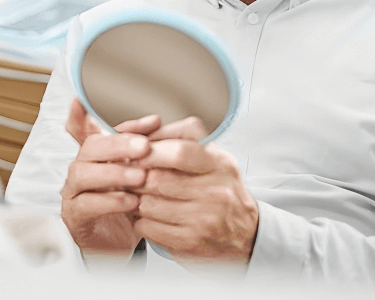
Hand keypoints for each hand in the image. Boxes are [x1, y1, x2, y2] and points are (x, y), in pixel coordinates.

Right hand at [60, 99, 158, 259]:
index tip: (146, 120)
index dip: (110, 118)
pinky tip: (131, 202)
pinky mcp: (75, 214)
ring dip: (114, 173)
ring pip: (83, 173)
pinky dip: (109, 201)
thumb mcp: (139, 172)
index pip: (97, 127)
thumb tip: (156, 121)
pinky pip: (86, 204)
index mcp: (96, 153)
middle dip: (119, 145)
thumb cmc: (126, 202)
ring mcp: (75, 190)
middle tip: (144, 147)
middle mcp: (82, 166)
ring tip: (140, 177)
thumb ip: (143, 146)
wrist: (117, 241)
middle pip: (91, 146)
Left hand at [134, 125, 258, 264]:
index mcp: (218, 164)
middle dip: (136, 176)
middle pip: (158, 179)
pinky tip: (147, 216)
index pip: (180, 152)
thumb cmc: (220, 189)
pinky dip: (140, 220)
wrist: (245, 233)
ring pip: (148, 204)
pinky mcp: (191, 242)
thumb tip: (141, 131)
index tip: (136, 152)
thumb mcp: (211, 157)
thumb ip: (179, 139)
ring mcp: (204, 219)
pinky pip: (149, 228)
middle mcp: (215, 192)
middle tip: (129, 175)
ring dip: (135, 199)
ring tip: (138, 195)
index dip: (151, 151)